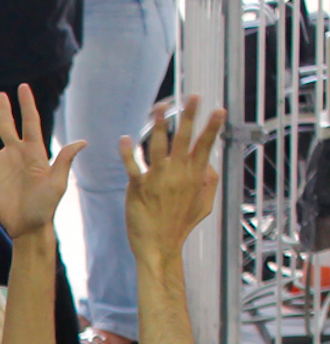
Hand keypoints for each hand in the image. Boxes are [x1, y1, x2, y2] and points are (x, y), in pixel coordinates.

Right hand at [0, 85, 83, 240]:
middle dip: (3, 111)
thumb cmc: (46, 206)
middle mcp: (15, 155)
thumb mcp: (57, 182)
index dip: (26, 105)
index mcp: (33, 152)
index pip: (30, 122)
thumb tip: (82, 142)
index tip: (23, 88)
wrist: (29, 227)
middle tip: (0, 96)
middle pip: (7, 127)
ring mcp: (0, 167)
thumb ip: (64, 160)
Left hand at [122, 95, 224, 261]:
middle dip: (189, 116)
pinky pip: (133, 167)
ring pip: (158, 147)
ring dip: (159, 126)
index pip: (206, 146)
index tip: (219, 109)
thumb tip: (210, 163)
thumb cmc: (181, 226)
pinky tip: (125, 138)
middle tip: (192, 97)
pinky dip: (128, 153)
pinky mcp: (139, 188)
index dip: (212, 127)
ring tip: (158, 108)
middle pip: (184, 140)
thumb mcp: (206, 204)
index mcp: (195, 176)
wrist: (159, 246)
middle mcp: (178, 174)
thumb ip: (209, 182)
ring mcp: (158, 180)